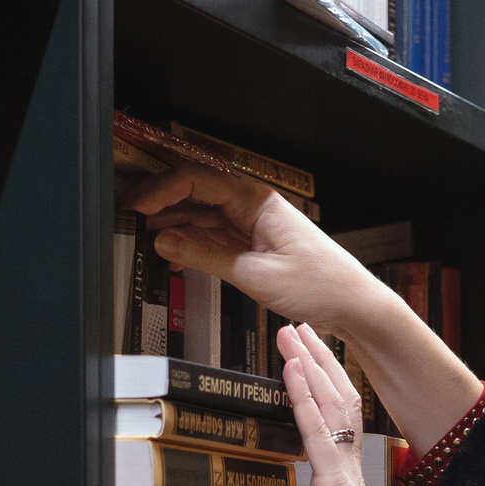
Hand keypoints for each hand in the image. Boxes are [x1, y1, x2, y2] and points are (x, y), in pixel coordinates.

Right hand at [124, 164, 484, 453]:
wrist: (354, 305)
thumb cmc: (321, 285)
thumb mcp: (256, 275)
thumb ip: (207, 256)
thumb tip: (167, 241)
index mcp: (255, 200)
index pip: (196, 180)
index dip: (161, 190)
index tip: (136, 205)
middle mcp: (252, 206)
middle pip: (195, 193)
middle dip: (161, 204)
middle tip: (130, 219)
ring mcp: (252, 225)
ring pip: (202, 215)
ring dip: (174, 225)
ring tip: (146, 239)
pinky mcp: (254, 245)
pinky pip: (214, 236)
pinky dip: (192, 242)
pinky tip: (174, 253)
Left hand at [280, 323, 407, 485]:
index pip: (333, 426)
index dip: (320, 391)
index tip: (305, 363)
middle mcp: (349, 472)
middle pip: (337, 403)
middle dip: (319, 363)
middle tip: (301, 330)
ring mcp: (344, 474)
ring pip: (330, 405)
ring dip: (311, 365)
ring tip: (294, 332)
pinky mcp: (336, 485)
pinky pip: (317, 430)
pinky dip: (303, 395)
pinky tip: (294, 367)